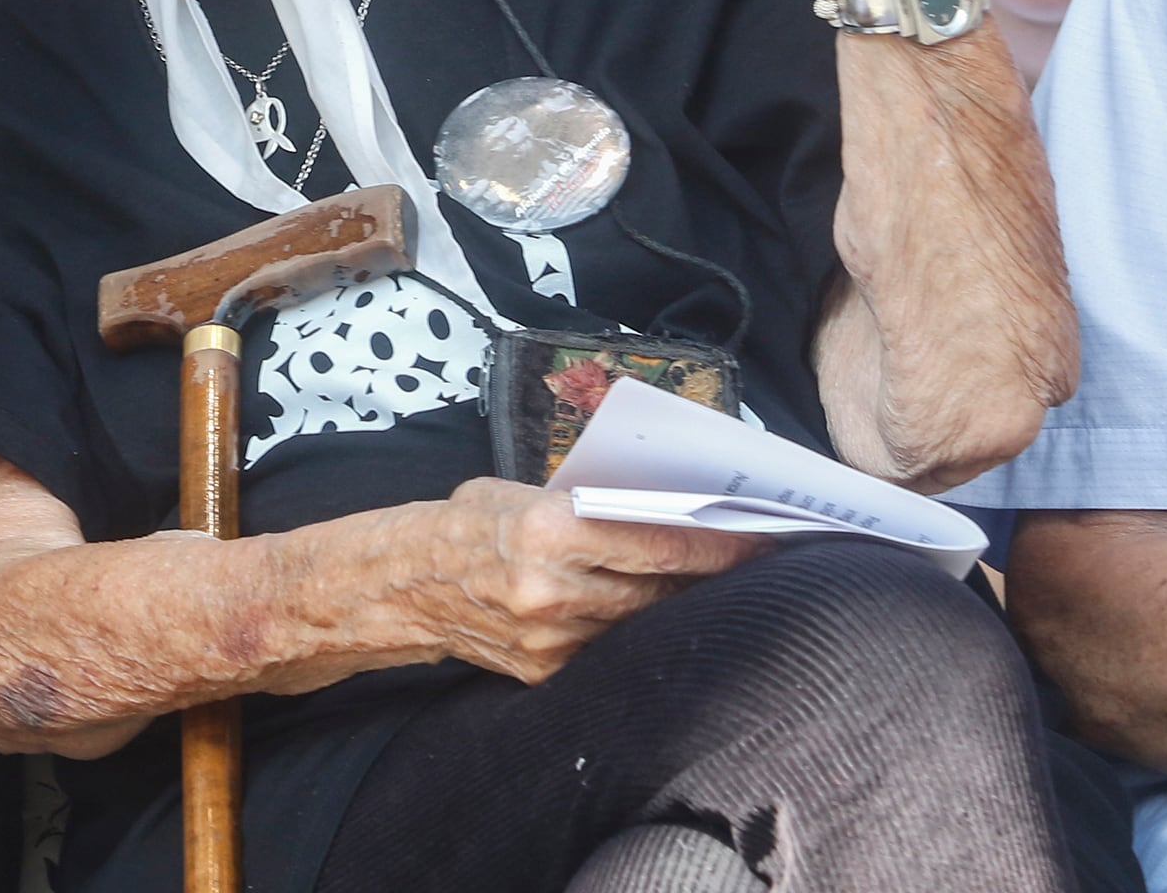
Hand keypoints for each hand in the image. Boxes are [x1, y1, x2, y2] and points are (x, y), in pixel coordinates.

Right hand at [406, 478, 763, 684]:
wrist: (404, 585)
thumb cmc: (469, 523)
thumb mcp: (523, 493)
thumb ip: (587, 507)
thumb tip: (662, 513)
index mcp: (548, 530)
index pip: (657, 542)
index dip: (718, 546)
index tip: (762, 540)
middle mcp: (551, 589)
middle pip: (660, 590)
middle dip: (714, 580)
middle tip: (762, 564)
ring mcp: (549, 639)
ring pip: (641, 626)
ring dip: (682, 609)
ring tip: (723, 591)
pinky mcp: (545, 673)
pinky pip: (610, 651)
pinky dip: (639, 633)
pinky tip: (665, 619)